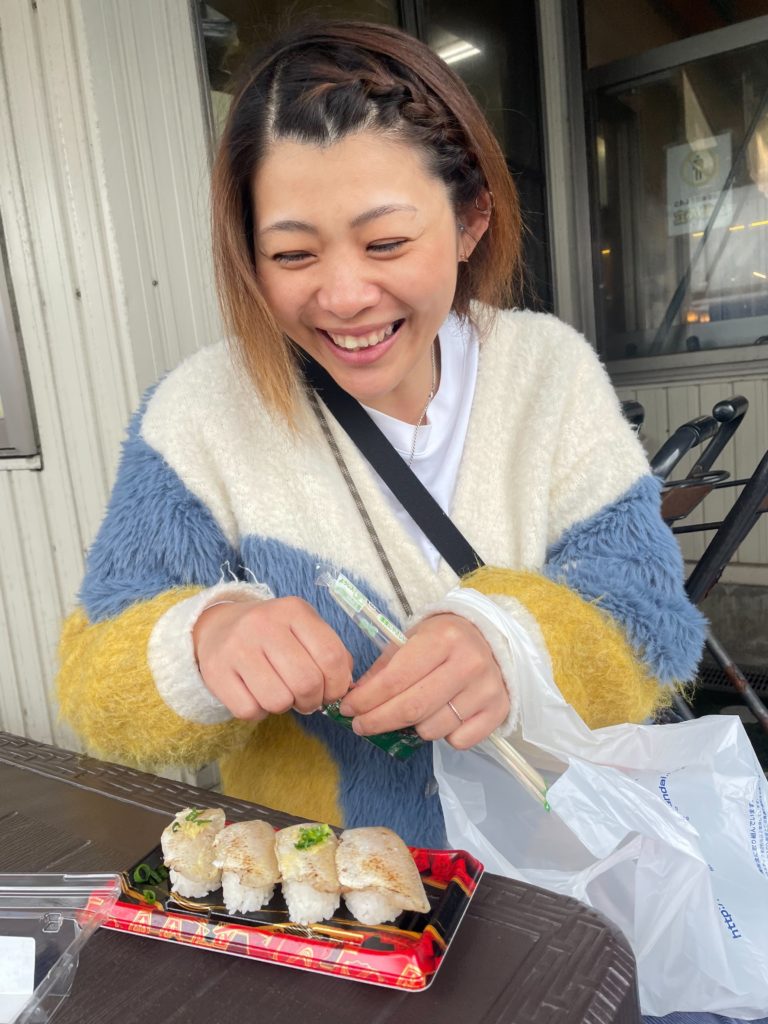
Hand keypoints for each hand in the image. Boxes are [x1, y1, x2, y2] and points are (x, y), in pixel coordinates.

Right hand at [193, 597, 352, 720]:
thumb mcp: (303, 628)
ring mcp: (237, 647)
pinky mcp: (216, 671)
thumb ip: (330, 652)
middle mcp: (264, 623)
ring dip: (285, 706)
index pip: (331, 656)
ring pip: (278, 700)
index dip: (338, 685)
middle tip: (306, 700)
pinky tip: (256, 695)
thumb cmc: (272, 634)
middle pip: (306, 682)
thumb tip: (345, 687)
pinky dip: (258, 712)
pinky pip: (249, 710)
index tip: (332, 693)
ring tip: (279, 693)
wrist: (219, 627)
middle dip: (312, 701)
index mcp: (293, 610)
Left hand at [338, 613, 508, 748]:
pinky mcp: (499, 710)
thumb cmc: (444, 640)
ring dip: (412, 729)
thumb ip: (383, 669)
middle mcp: (468, 663)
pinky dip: (443, 736)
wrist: (490, 638)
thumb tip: (355, 699)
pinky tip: (440, 718)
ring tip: (408, 715)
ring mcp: (486, 689)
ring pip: (433, 729)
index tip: (349, 709)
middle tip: (360, 725)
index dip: (367, 699)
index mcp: (443, 639)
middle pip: (412, 709)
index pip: (395, 679)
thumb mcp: (411, 640)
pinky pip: (459, 740)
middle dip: (378, 721)